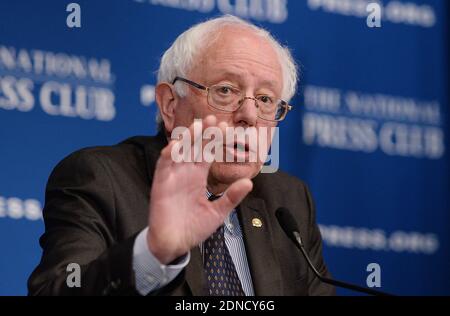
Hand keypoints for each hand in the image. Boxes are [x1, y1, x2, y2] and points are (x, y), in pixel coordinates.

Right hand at [146, 115, 252, 263]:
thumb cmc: (194, 228)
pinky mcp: (161, 184)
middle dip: (203, 132)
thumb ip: (231, 197)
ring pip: (179, 152)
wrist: (174, 244)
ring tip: (197, 125)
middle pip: (194, 147)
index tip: (226, 126)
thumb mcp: (218, 212)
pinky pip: (163, 166)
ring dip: (187, 138)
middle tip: (212, 117)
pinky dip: (168, 155)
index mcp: (199, 176)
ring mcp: (173, 177)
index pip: (208, 152)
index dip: (215, 139)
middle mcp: (186, 173)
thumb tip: (249, 182)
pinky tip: (176, 145)